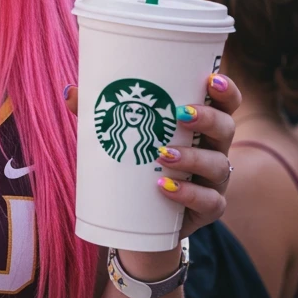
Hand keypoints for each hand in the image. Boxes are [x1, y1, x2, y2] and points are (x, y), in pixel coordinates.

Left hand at [65, 72, 240, 238]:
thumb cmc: (138, 163)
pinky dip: (188, 194)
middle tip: (181, 113)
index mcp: (202, 126)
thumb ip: (100, 115)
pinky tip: (165, 186)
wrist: (141, 219)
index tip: (210, 78)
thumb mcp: (121, 136)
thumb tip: (71, 93)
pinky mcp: (207, 210)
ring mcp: (214, 182)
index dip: (226, 90)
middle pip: (226, 129)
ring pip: (218, 166)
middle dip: (208, 118)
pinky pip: (209, 203)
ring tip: (164, 153)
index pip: (226, 104)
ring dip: (193, 157)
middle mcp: (215, 150)